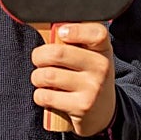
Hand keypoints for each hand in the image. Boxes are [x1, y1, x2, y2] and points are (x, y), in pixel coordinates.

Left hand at [30, 22, 115, 137]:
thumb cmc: (86, 76)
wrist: (103, 112)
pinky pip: (45, 96)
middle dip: (38, 56)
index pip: (96, 33)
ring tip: (43, 79)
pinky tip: (48, 95)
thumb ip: (70, 42)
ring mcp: (93, 88)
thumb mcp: (88, 56)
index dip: (75, 30)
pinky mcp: (82, 107)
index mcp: (103, 49)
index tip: (62, 33)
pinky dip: (39, 95)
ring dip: (37, 77)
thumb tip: (41, 27)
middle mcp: (101, 67)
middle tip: (39, 60)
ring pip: (47, 75)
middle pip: (57, 53)